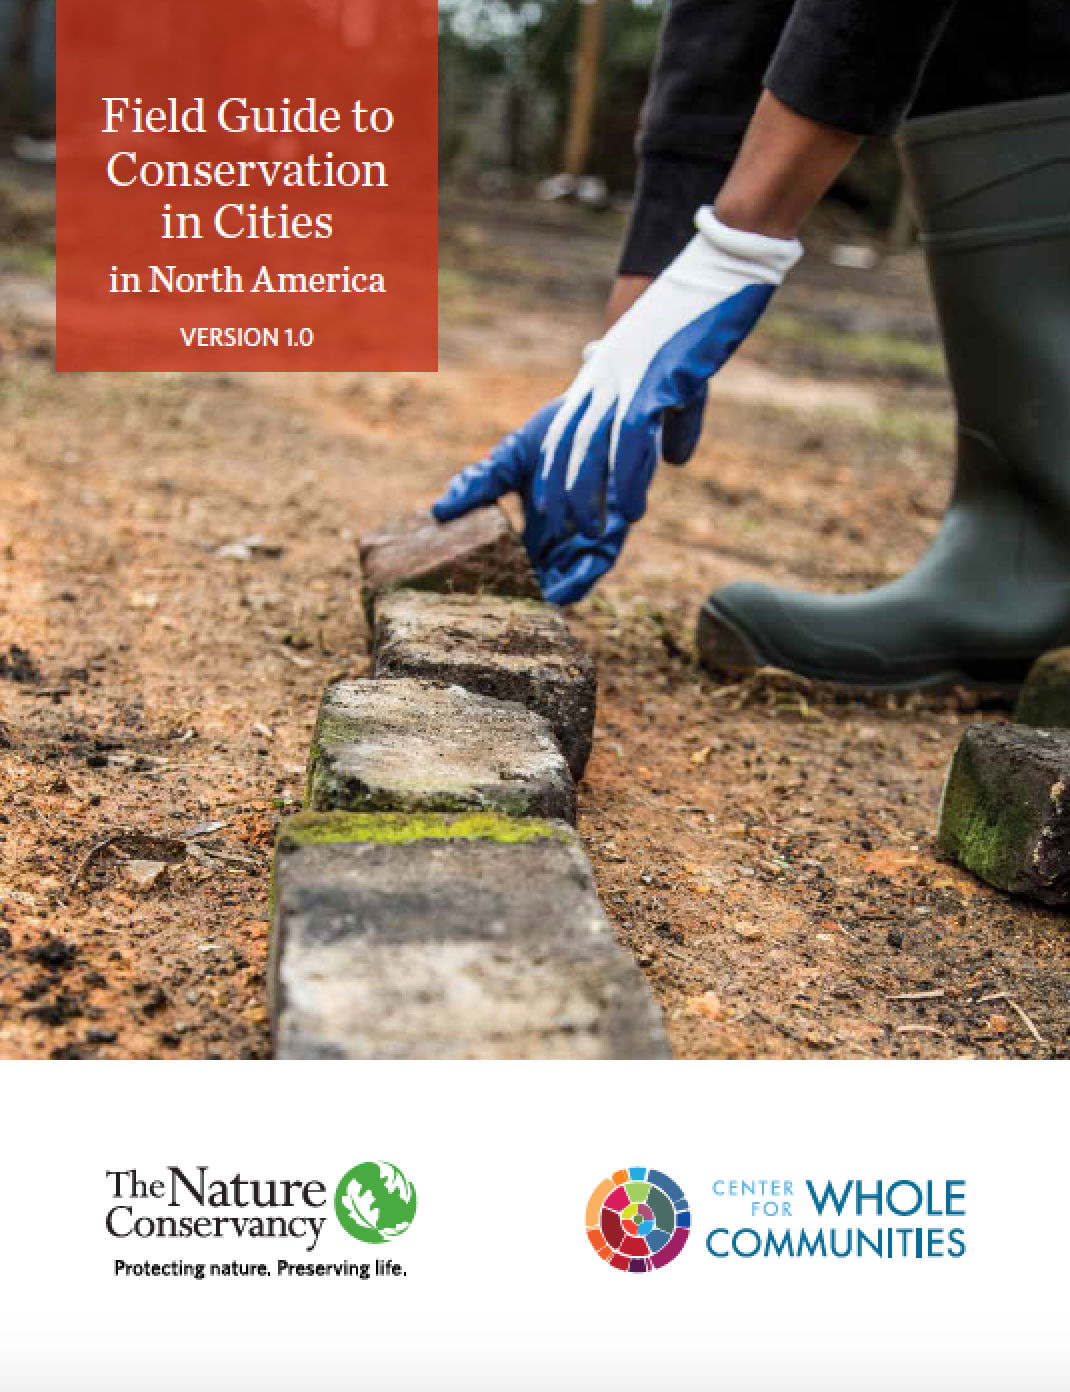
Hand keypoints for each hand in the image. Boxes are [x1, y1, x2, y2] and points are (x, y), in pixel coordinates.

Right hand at [433, 397, 701, 604]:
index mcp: (534, 527)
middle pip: (538, 580)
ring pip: (566, 580)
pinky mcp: (613, 533)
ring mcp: (586, 539)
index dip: (495, 582)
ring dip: (548, 595)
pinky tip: (557, 590)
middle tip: (497, 615)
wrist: (610, 411)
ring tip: (524, 611)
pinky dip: (577, 579)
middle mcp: (560, 540)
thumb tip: (439, 510)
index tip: (472, 597)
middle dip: (521, 598)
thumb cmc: (557, 435)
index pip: (512, 565)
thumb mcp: (510, 458)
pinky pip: (594, 565)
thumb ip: (478, 484)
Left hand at [536, 208, 801, 536]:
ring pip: (594, 445)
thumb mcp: (679, 375)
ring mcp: (627, 376)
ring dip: (590, 493)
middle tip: (560, 530)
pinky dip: (628, 476)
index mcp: (603, 372)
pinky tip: (631, 507)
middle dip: (561, 489)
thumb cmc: (701, 317)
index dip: (554, 468)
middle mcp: (605, 376)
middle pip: (568, 441)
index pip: (564, 426)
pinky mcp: (657, 378)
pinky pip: (632, 438)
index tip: (546, 506)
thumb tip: (673, 461)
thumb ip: (671, 420)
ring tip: (592, 532)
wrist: (719, 267)